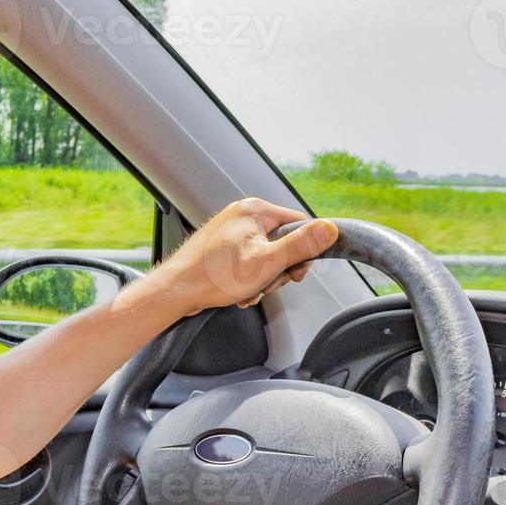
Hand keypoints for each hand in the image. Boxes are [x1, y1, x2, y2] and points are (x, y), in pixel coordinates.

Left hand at [148, 198, 339, 317]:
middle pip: (282, 242)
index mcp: (255, 210)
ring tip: (249, 292)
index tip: (295, 274)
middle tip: (267, 285)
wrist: (175, 291)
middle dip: (278, 270)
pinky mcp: (221, 247)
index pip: (299, 225)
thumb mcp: (268, 262)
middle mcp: (242, 214)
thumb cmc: (215, 276)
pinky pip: (247, 261)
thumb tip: (330, 229)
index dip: (303, 253)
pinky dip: (248, 280)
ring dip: (263, 279)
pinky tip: (239, 294)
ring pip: (265, 256)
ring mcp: (230, 230)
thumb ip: (301, 245)